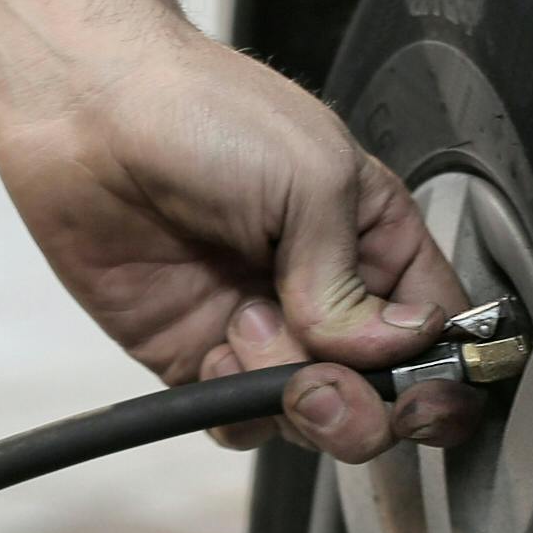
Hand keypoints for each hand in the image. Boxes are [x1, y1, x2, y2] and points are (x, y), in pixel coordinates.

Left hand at [0, 0, 478, 461]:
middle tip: (326, 379)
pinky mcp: (197, 356)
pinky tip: (217, 346)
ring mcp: (263, 329)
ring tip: (247, 327)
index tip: (421, 389)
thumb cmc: (202, 113)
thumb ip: (352, 281)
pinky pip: (241, 421)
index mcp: (375, 240)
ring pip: (315, 417)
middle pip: (384, 394)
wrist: (89, 112)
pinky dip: (238, 407)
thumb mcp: (312, 177)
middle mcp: (327, 293)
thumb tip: (385, 354)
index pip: (441, 332)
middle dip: (365, 405)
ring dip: (294, 398)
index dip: (443, 374)